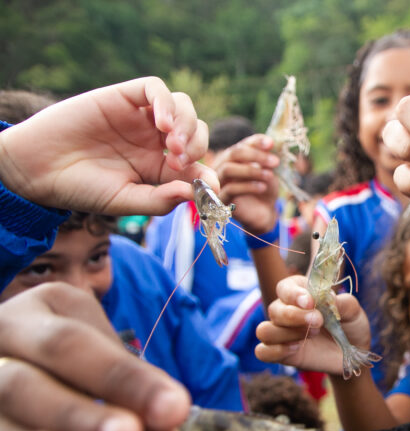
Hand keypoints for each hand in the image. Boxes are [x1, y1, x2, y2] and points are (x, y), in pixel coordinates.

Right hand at [0, 77, 217, 214]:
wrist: (37, 168)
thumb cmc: (81, 188)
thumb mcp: (124, 201)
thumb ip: (159, 200)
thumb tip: (194, 194)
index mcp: (160, 166)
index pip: (198, 164)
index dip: (207, 173)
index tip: (210, 187)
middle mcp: (154, 140)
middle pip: (197, 131)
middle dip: (197, 146)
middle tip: (179, 161)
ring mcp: (141, 117)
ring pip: (183, 106)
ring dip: (187, 125)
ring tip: (171, 145)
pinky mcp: (124, 96)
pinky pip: (155, 88)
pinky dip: (166, 102)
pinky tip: (162, 124)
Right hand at [0, 283, 190, 430]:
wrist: (1, 359)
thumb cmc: (55, 361)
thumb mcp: (91, 356)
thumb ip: (129, 392)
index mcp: (51, 303)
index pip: (92, 338)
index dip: (131, 377)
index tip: (174, 408)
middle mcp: (11, 326)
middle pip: (59, 351)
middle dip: (109, 388)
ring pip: (16, 389)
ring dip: (68, 419)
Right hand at [215, 134, 281, 234]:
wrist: (264, 213)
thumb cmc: (264, 188)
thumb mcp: (268, 170)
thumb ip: (267, 156)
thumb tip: (270, 142)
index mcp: (233, 157)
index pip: (242, 144)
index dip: (256, 142)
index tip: (272, 144)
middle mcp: (221, 166)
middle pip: (233, 153)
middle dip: (256, 155)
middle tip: (275, 161)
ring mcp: (218, 182)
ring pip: (228, 169)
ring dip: (251, 170)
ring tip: (269, 175)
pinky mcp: (220, 199)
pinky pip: (230, 188)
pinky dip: (248, 186)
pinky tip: (262, 187)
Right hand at [255, 275, 371, 374]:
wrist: (354, 354)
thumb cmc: (351, 326)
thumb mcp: (354, 312)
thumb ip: (343, 303)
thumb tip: (328, 298)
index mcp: (302, 293)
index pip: (285, 287)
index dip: (294, 294)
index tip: (310, 302)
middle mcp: (287, 311)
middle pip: (274, 309)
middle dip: (295, 316)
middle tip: (318, 321)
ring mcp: (282, 333)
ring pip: (264, 330)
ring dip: (285, 333)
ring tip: (311, 335)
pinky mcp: (282, 354)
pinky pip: (262, 352)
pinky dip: (275, 351)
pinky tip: (296, 348)